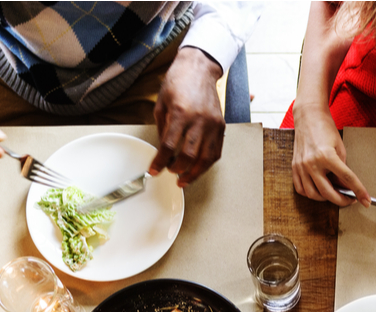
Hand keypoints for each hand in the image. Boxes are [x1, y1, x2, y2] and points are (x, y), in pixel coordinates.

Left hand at [150, 47, 224, 186]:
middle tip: (170, 172)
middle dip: (177, 169)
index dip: (160, 162)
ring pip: (205, 158)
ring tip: (184, 179)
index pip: (169, 146)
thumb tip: (163, 150)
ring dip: (194, 173)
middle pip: (189, 156)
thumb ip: (163, 128)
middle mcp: (199, 120)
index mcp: (181, 113)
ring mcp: (212, 124)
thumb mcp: (162, 103)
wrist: (199, 68)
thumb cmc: (179, 82)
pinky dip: (206, 164)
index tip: (154, 170)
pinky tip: (198, 169)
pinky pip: (216, 152)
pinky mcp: (221, 126)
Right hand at [290, 103, 367, 206]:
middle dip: (341, 200)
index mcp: (326, 156)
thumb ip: (342, 168)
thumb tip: (344, 186)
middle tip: (349, 200)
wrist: (308, 117)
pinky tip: (318, 190)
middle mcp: (312, 163)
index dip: (358, 191)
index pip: (346, 179)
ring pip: (312, 195)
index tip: (366, 200)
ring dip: (325, 199)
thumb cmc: (325, 129)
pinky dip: (310, 194)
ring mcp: (301, 167)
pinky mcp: (294, 167)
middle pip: (327, 193)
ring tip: (334, 194)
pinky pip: (301, 189)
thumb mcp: (340, 147)